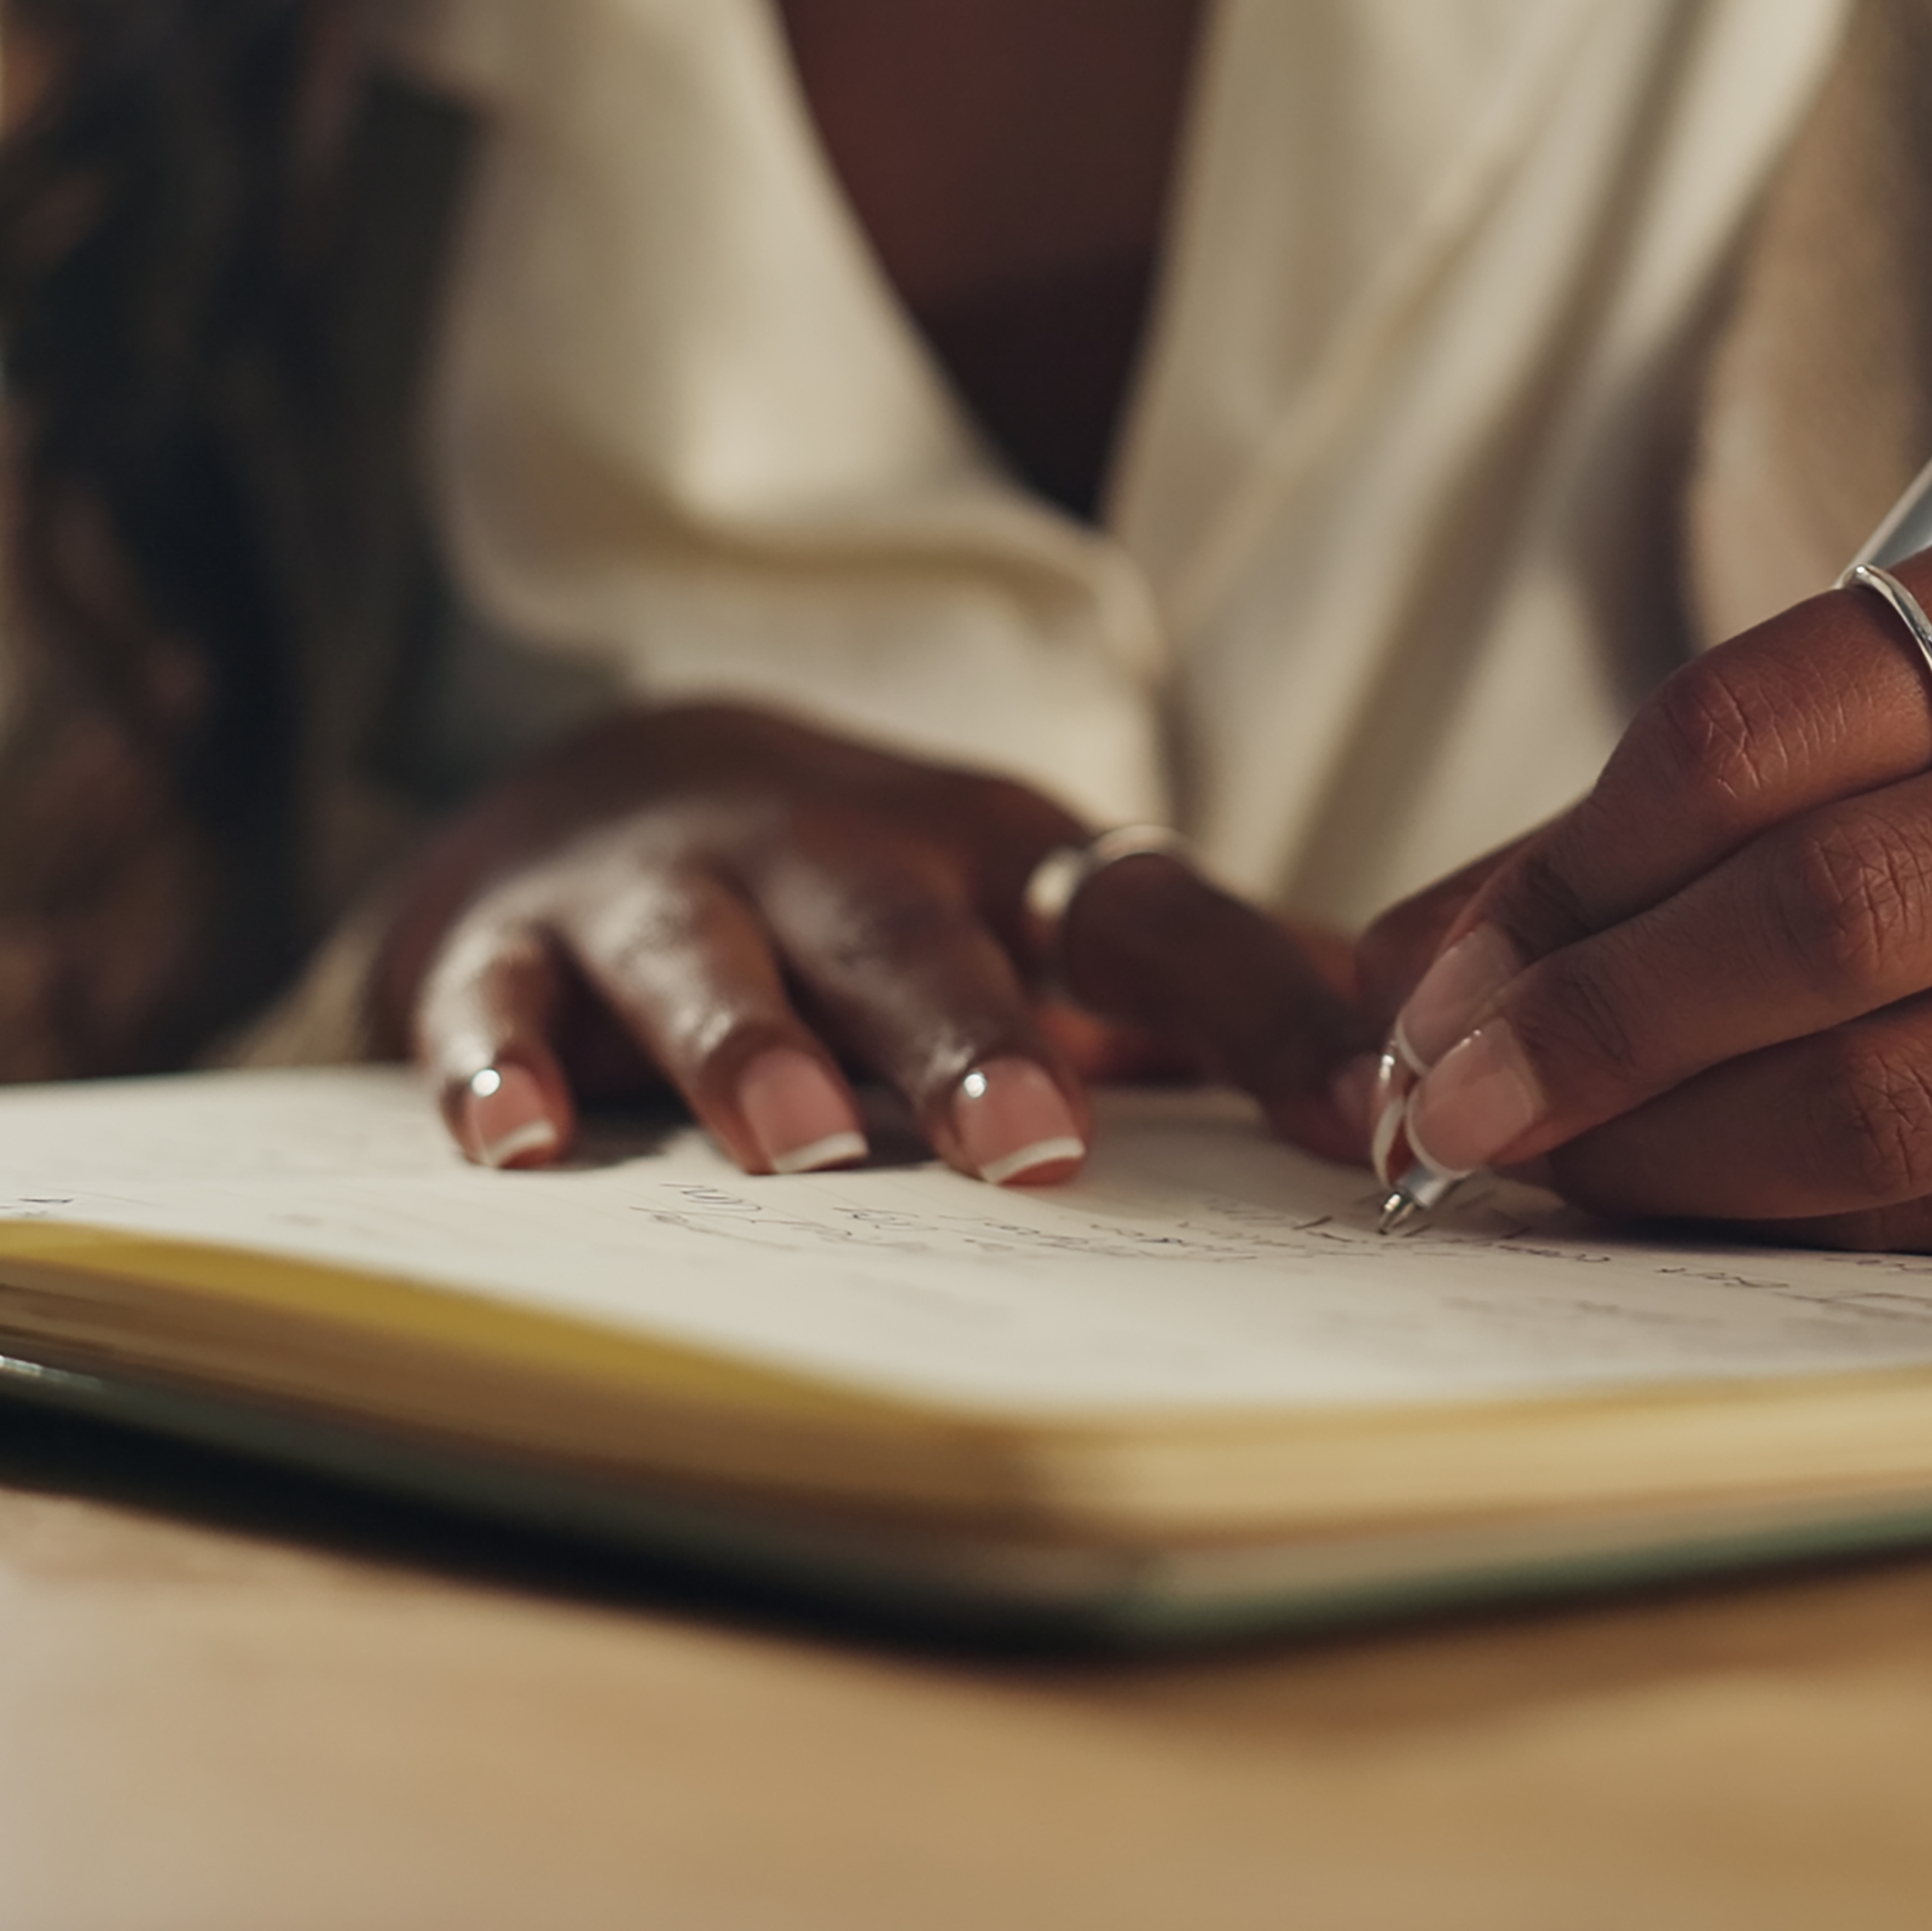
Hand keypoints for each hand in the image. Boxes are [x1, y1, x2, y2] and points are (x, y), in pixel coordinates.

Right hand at [367, 701, 1377, 1184]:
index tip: (1367, 1119)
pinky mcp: (511, 950)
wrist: (610, 784)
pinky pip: (501, 1009)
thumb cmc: (882, 896)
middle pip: (912, 939)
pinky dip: (505, 1067)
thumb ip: (1219, 987)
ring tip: (802, 1144)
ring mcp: (666, 894)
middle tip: (1036, 1146)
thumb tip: (1429, 1056)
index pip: (1154, 919)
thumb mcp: (1051, 910)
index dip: (1264, 1013)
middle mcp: (834, 857)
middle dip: (972, 1037)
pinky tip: (527, 1144)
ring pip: (710, 960)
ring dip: (751, 1046)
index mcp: (999, 856)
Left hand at [1351, 496, 1931, 1256]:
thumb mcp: (1917, 722)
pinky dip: (1802, 1224)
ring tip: (1552, 1158)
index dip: (1567, 874)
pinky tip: (1719, 1199)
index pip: (1761, 729)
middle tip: (1447, 1098)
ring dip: (1671, 1151)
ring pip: (1893, 1099)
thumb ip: (1673, 820)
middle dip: (1598, 1029)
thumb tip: (1408, 985)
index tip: (1440, 975)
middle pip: (1833, 918)